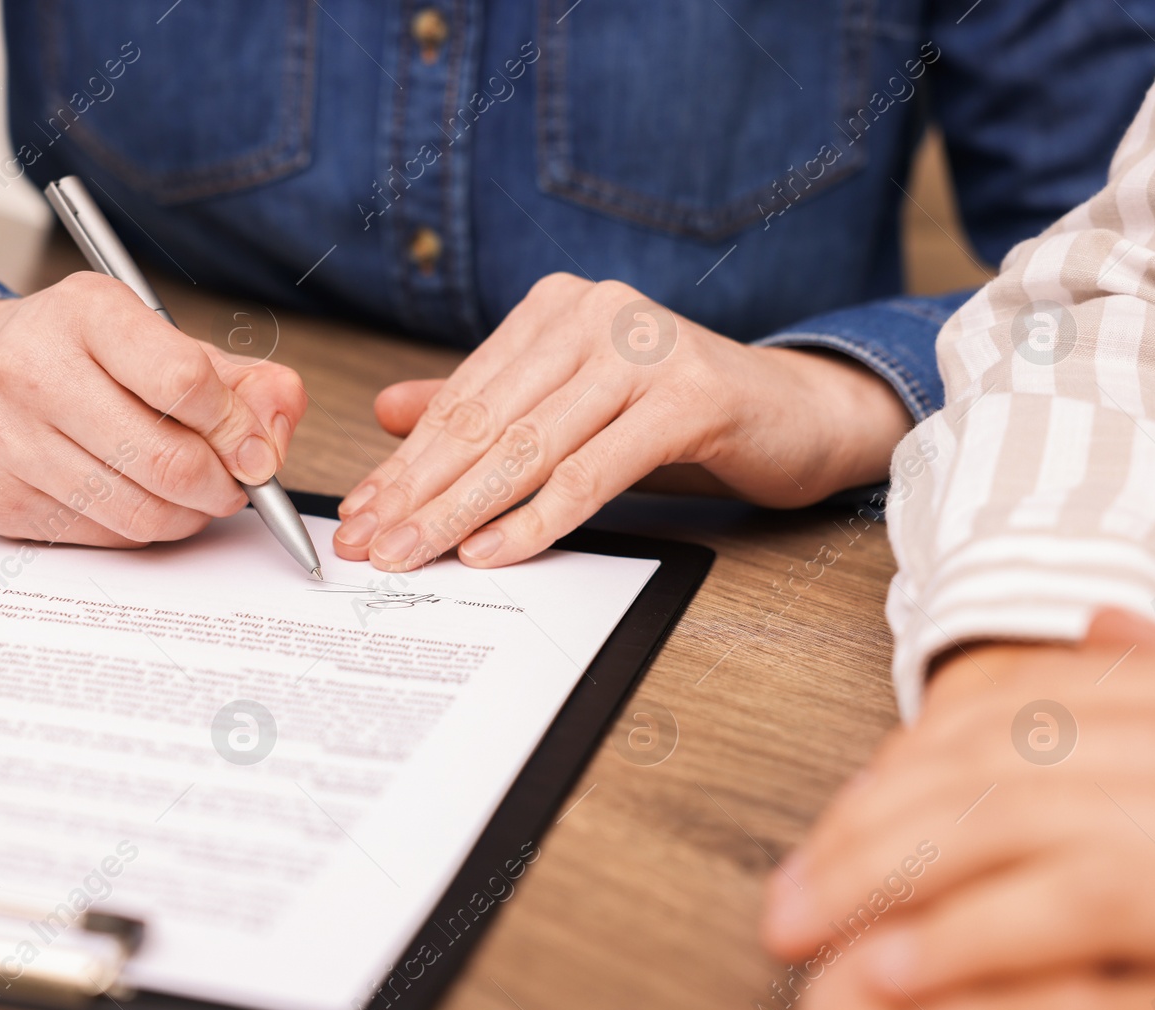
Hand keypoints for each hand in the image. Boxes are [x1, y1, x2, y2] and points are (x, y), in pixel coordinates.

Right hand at [0, 272, 306, 545]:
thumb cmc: (76, 356)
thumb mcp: (161, 341)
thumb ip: (241, 383)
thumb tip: (275, 437)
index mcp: (87, 312)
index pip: (185, 381)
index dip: (236, 429)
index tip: (254, 450)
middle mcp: (32, 367)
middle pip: (166, 460)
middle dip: (221, 487)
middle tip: (233, 486)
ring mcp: (3, 436)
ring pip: (138, 512)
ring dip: (185, 516)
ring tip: (189, 494)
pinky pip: (100, 537)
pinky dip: (137, 529)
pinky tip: (134, 499)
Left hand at [331, 273, 909, 571]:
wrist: (794, 413)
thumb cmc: (677, 414)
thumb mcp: (570, 406)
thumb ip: (487, 403)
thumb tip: (388, 411)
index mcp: (558, 308)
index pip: (464, 396)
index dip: (406, 460)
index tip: (361, 513)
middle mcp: (595, 313)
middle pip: (485, 420)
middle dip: (418, 492)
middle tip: (372, 545)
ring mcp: (644, 350)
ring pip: (528, 447)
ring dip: (460, 512)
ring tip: (414, 557)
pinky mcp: (689, 397)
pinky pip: (592, 471)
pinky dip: (537, 519)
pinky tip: (491, 551)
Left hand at [761, 609, 1154, 1009]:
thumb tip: (1100, 626)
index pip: (1001, 706)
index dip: (900, 762)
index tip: (840, 816)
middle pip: (974, 760)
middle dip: (862, 823)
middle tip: (791, 884)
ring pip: (992, 820)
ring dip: (875, 877)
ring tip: (806, 927)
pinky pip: (1063, 907)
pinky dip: (965, 937)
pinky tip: (893, 972)